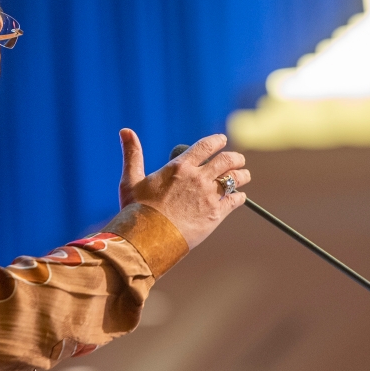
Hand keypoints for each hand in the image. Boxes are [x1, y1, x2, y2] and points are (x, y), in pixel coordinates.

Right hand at [118, 129, 248, 249]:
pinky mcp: (215, 215)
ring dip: (242, 175)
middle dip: (235, 158)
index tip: (222, 140)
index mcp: (179, 167)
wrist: (147, 240)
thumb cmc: (136, 211)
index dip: (217, 141)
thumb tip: (125, 130)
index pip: (205, 146)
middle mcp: (197, 178)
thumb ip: (132, 154)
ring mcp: (208, 196)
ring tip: (244, 175)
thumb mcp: (130, 180)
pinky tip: (239, 197)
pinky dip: (240, 197)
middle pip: (226, 160)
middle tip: (238, 159)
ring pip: (235, 178)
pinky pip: (235, 200)